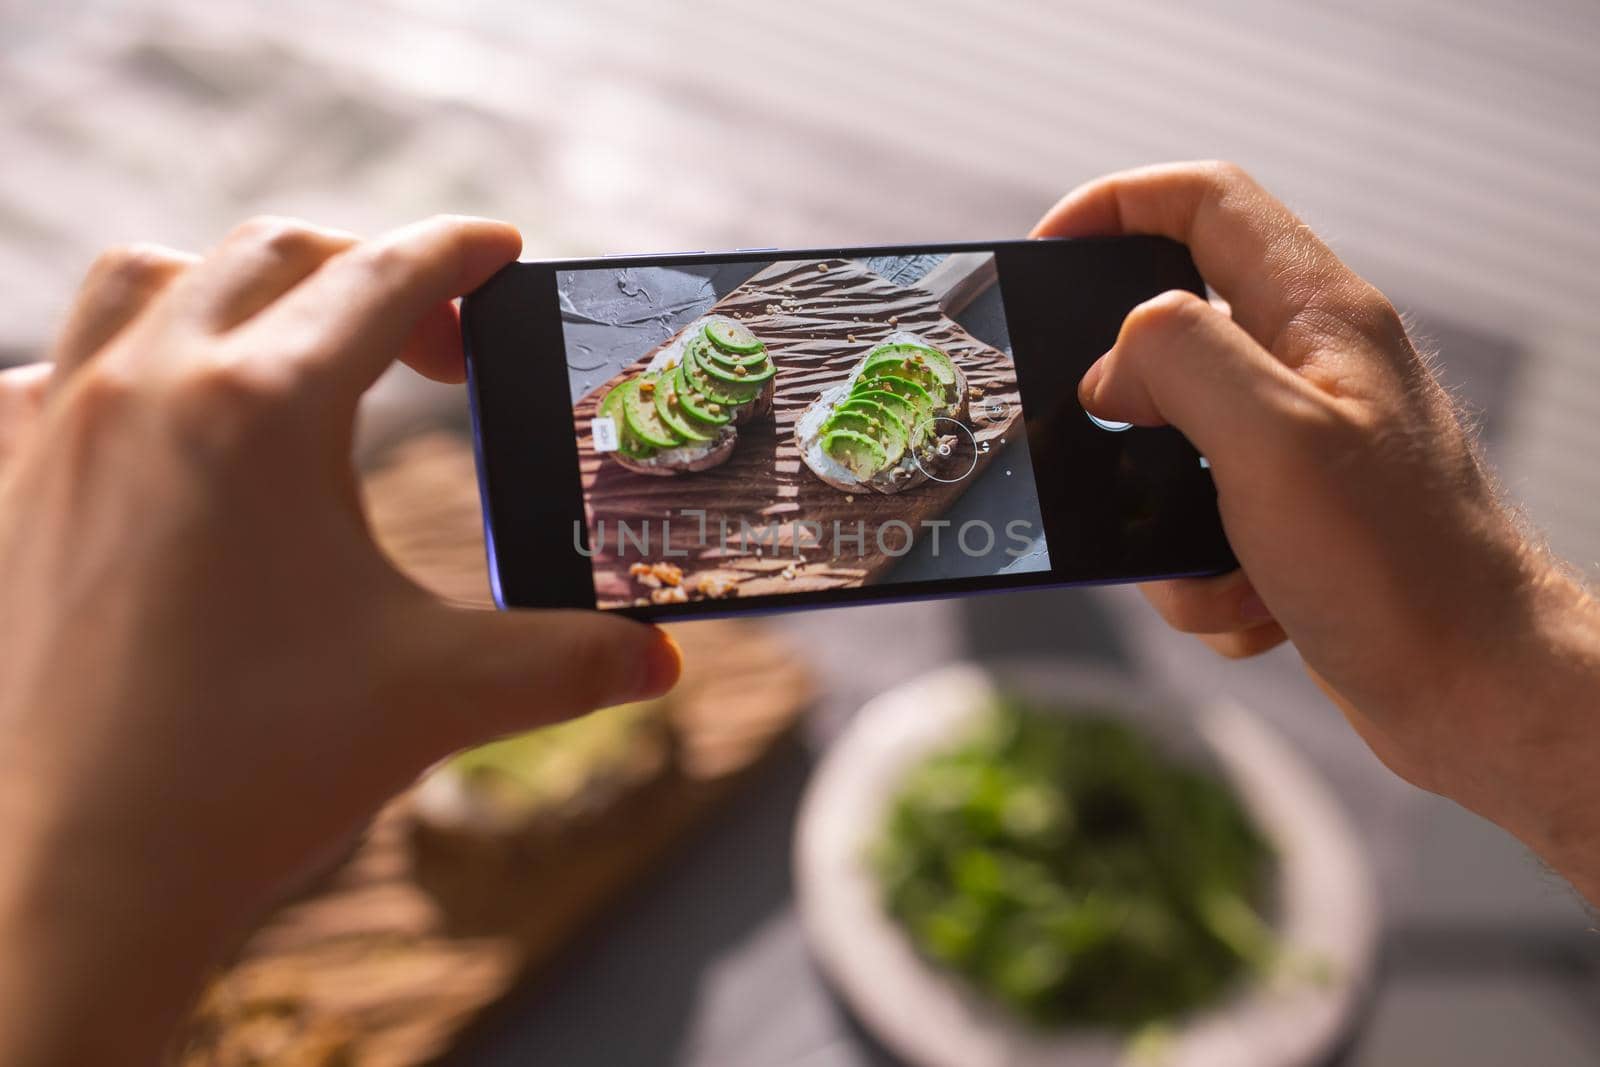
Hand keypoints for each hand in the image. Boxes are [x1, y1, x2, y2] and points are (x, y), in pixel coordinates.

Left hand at [0, 217, 680, 1064]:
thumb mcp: (441, 697)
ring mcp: (55, 429)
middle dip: (368, 273)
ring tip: (290, 355)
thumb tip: (660, 662)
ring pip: (144, 281)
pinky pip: (47, 369)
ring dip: (235, 290)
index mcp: (265, 410)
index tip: (500, 252)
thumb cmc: (251, 772)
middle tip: (433, 348)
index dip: (459, 254)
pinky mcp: (2, 485)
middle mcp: (150, 388)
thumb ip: (568, 663)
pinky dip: (119, 365)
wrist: (66, 879)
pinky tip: (156, 427)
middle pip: (273, 255)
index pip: (385, 278)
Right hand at [1034, 162, 1599, 901]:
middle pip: (1174, 331)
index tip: (1043, 256)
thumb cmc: (1400, 571)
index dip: (1111, 205)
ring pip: (1174, 445)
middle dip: (1122, 406)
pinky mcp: (1296, 518)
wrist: (1477, 696)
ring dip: (1158, 516)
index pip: (1203, 200)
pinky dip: (1201, 575)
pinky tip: (1250, 607)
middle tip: (1095, 447)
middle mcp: (1314, 367)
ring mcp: (1306, 444)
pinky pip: (1201, 524)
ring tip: (1204, 568)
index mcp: (1318, 316)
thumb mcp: (1272, 440)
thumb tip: (1111, 365)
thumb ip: (1181, 361)